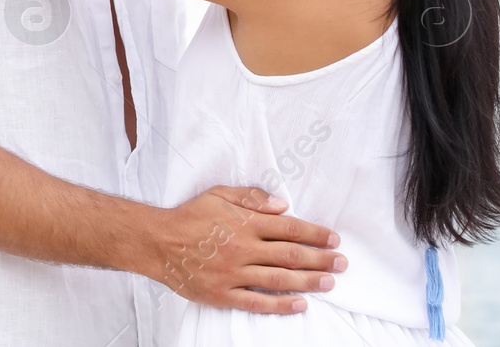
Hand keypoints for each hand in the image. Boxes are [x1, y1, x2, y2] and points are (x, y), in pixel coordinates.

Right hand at [141, 186, 345, 313]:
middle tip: (342, 263)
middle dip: (320, 259)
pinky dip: (281, 305)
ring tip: (329, 282)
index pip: (288, 228)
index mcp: (243, 223)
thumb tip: (283, 205)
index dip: (315, 234)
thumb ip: (251, 198)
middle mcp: (242, 249)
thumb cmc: (189, 216)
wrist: (157, 242)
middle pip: (290, 256)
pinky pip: (257, 302)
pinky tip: (300, 305)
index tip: (333, 239)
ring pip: (279, 280)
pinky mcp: (223, 294)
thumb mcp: (218, 194)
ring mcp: (233, 274)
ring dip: (308, 282)